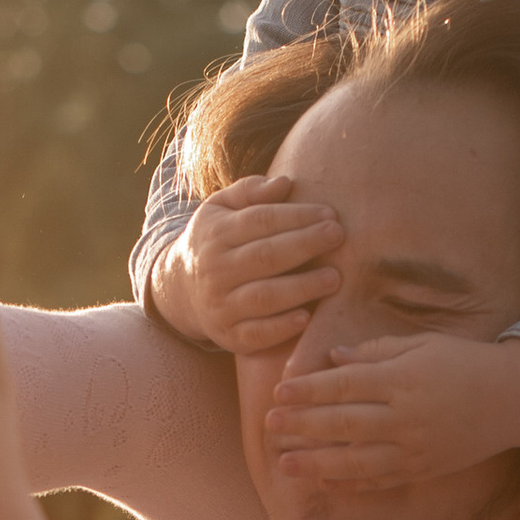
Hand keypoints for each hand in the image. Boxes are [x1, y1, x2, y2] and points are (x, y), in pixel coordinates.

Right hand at [150, 175, 342, 353]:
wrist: (181, 290)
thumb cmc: (216, 242)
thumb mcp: (221, 208)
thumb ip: (250, 191)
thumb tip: (285, 183)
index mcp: (215, 234)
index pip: (259, 220)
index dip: (296, 216)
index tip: (330, 213)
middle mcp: (214, 270)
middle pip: (264, 256)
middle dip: (305, 245)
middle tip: (338, 236)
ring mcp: (219, 306)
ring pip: (263, 297)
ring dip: (301, 288)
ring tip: (334, 277)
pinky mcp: (228, 336)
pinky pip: (256, 335)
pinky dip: (281, 328)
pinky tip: (307, 318)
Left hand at [262, 329, 519, 489]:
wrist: (514, 398)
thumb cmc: (466, 362)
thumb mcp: (422, 344)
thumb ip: (376, 351)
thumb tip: (333, 358)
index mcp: (404, 379)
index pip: (346, 385)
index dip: (309, 390)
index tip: (279, 392)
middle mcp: (407, 417)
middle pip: (344, 424)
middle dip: (303, 426)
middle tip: (269, 426)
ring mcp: (415, 448)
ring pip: (357, 460)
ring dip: (317, 463)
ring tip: (285, 464)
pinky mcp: (424, 469)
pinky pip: (381, 480)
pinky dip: (350, 483)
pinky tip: (324, 480)